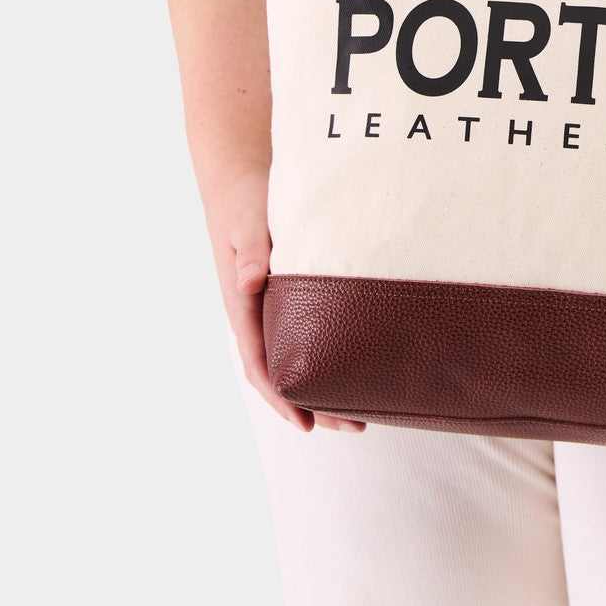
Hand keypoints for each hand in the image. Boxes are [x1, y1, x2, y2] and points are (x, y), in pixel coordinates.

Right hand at [209, 166, 365, 432]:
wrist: (244, 179)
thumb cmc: (246, 202)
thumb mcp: (246, 224)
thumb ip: (250, 252)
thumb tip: (251, 281)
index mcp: (243, 304)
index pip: (261, 363)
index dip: (283, 397)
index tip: (307, 423)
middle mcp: (258, 312)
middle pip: (283, 372)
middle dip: (315, 404)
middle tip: (354, 426)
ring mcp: (274, 305)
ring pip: (297, 358)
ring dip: (325, 386)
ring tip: (362, 411)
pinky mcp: (291, 291)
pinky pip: (306, 334)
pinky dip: (326, 357)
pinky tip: (355, 366)